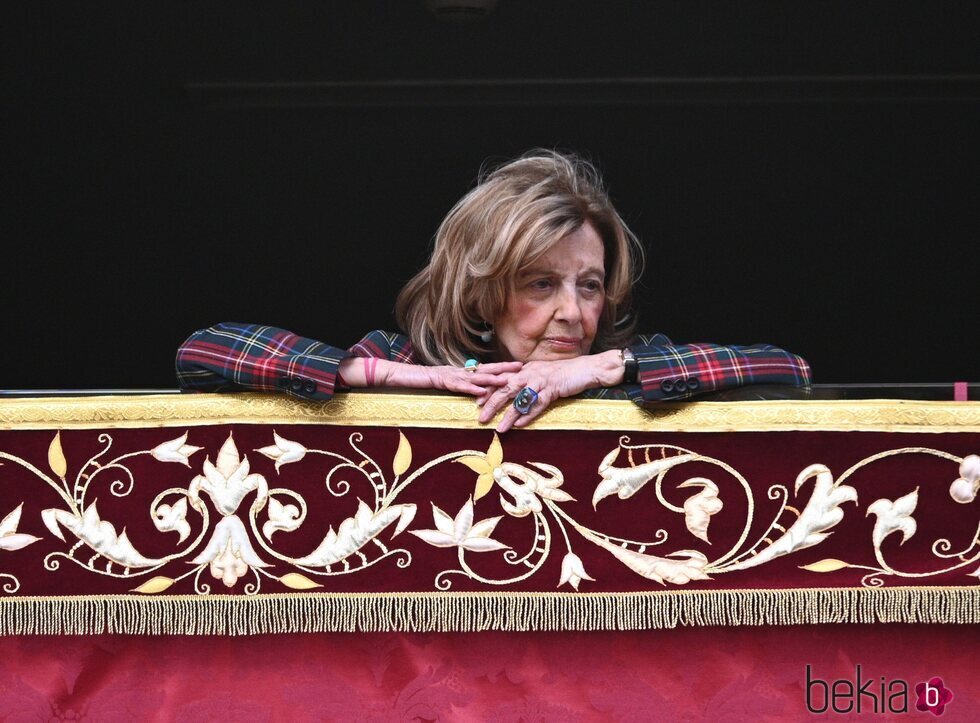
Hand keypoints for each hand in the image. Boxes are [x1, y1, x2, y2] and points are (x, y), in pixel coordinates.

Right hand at [347, 358, 521, 396]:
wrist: (400, 375)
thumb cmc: (421, 382)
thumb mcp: (445, 385)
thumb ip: (459, 387)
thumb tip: (476, 393)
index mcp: (461, 372)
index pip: (486, 369)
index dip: (502, 367)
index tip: (519, 367)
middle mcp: (458, 370)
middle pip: (486, 368)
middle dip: (504, 367)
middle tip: (522, 367)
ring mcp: (449, 374)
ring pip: (475, 376)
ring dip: (492, 377)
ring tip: (508, 379)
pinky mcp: (440, 380)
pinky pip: (458, 385)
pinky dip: (471, 388)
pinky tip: (482, 391)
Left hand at [477, 350, 623, 432]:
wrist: (586, 368)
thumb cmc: (563, 373)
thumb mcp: (541, 374)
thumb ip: (527, 381)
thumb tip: (514, 393)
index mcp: (525, 370)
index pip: (502, 379)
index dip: (488, 389)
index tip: (476, 401)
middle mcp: (530, 373)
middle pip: (506, 388)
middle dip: (491, 403)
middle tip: (480, 417)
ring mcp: (541, 381)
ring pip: (520, 398)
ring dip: (508, 415)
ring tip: (499, 428)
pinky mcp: (553, 389)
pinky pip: (538, 404)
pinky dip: (529, 415)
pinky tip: (520, 425)